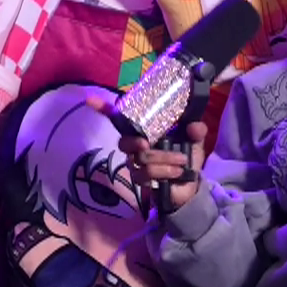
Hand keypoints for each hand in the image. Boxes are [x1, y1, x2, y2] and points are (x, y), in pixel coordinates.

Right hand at [88, 97, 207, 212]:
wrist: (190, 186)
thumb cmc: (186, 157)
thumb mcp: (195, 142)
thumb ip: (196, 131)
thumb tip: (195, 125)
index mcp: (145, 131)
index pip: (121, 119)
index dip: (105, 109)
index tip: (90, 100)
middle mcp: (136, 146)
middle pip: (124, 142)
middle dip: (135, 142)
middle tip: (148, 144)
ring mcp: (136, 164)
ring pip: (141, 158)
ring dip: (163, 159)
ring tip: (181, 160)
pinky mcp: (141, 180)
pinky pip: (146, 174)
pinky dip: (165, 171)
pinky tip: (177, 172)